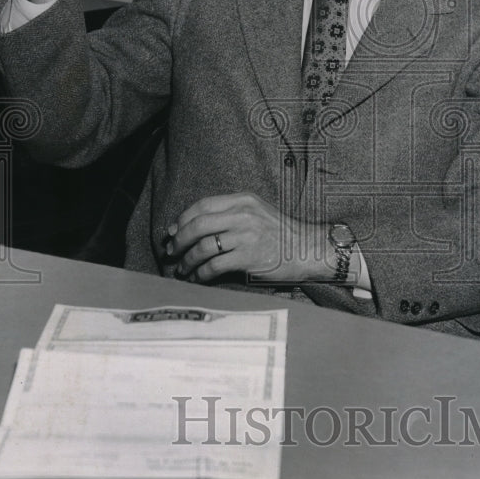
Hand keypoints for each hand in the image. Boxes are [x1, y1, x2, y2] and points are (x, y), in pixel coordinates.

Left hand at [166, 192, 335, 285]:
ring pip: (203, 247)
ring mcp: (246, 237)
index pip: (203, 205)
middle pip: (198, 225)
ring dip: (187, 260)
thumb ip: (231, 213)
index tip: (173, 231)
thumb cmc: (281, 233)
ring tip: (182, 268)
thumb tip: (195, 226)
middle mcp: (243, 216)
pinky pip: (214, 266)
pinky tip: (196, 277)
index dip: (183, 219)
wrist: (308, 249)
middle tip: (171, 251)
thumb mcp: (257, 211)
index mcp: (243, 201)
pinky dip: (200, 273)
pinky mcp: (248, 258)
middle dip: (179, 239)